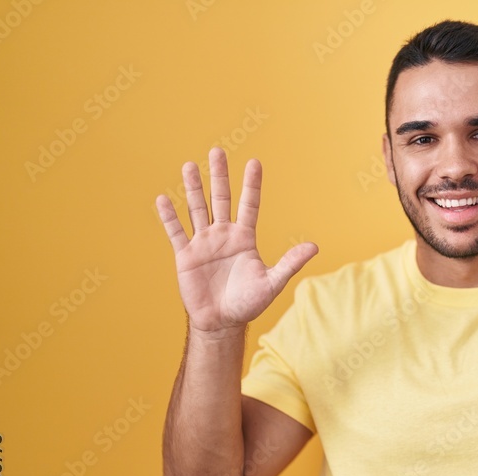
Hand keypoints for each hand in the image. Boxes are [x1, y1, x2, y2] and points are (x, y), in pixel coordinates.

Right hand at [155, 147, 317, 334]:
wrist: (222, 322)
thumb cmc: (248, 303)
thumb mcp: (272, 282)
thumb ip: (290, 263)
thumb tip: (314, 246)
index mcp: (245, 238)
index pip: (249, 205)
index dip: (252, 185)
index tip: (254, 162)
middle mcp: (223, 235)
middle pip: (221, 199)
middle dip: (219, 176)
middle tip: (217, 151)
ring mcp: (203, 243)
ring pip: (197, 209)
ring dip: (193, 188)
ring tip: (189, 165)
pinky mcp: (185, 255)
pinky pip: (176, 232)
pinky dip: (169, 217)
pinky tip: (163, 198)